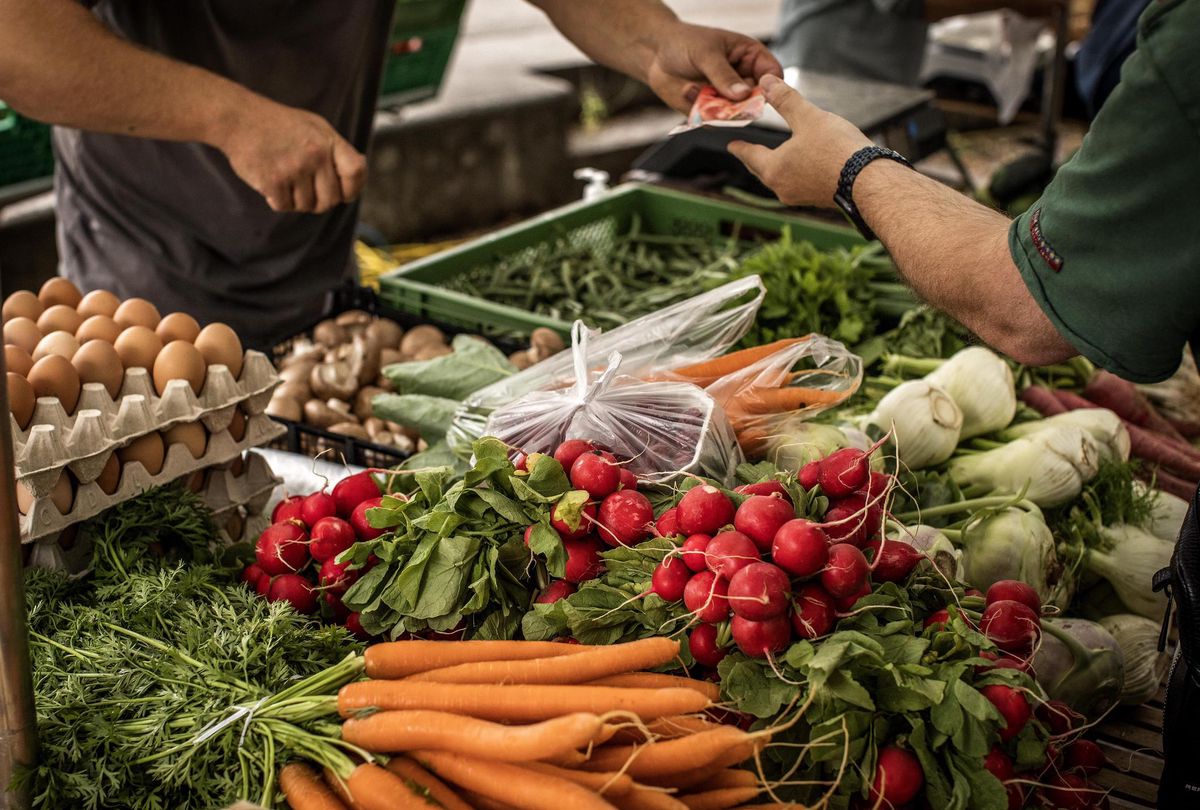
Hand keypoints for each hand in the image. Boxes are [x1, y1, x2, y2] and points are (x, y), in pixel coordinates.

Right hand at [218, 98, 365, 213]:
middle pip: (330, 200)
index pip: (356, 172)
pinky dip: (277, 200)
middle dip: (318, 201)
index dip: (352, 189)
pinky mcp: (273, 181)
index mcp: (328, 141)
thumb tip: (359, 173)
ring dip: (295, 199)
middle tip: (304, 189)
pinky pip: (284, 206)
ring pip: (306, 206)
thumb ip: (336, 150)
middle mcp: (315, 155)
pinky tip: (270, 182)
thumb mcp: (315, 127)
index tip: (342, 192)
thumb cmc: (279, 124)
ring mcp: (294, 168)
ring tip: (284, 178)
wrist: (239, 118)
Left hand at [645, 22, 781, 112]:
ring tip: (693, 87)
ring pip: (735, 115)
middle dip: (738, 104)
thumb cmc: (684, 43)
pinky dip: (700, 110)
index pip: (773, 74)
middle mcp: (742, 80)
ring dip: (715, 107)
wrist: (656, 54)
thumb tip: (743, 95)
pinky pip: (714, 120)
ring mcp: (728, 97)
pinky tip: (687, 91)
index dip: (770, 87)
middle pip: (756, 101)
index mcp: (750, 57)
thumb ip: (724, 75)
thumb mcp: (706, 53)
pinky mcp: (712, 111)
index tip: (755, 93)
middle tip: (720, 96)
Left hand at [728, 75, 871, 207]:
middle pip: (763, 171)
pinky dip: (795, 173)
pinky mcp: (818, 199)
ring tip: (776, 158)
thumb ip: (785, 100)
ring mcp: (800, 197)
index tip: (732, 145)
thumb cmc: (837, 150)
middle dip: (756, 159)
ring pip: (781, 180)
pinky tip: (804, 166)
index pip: (750, 156)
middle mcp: (783, 188)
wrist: (869, 182)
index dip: (740, 148)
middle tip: (748, 153)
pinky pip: (799, 184)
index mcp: (774, 169)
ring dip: (777, 167)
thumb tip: (766, 81)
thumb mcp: (808, 117)